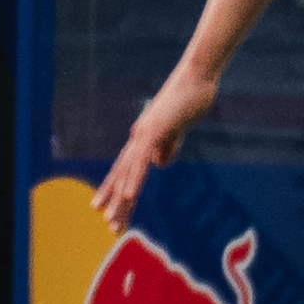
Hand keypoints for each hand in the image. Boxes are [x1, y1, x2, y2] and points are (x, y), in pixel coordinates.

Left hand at [98, 77, 211, 232]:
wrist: (196, 80)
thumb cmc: (189, 102)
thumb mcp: (176, 130)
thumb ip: (167, 146)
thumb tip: (158, 164)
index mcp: (142, 138)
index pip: (124, 169)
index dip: (115, 189)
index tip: (107, 209)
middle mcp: (137, 137)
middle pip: (121, 174)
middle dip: (114, 201)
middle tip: (108, 224)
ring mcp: (144, 134)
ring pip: (128, 171)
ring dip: (120, 197)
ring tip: (112, 218)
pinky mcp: (155, 131)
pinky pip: (142, 161)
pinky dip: (134, 179)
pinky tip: (128, 195)